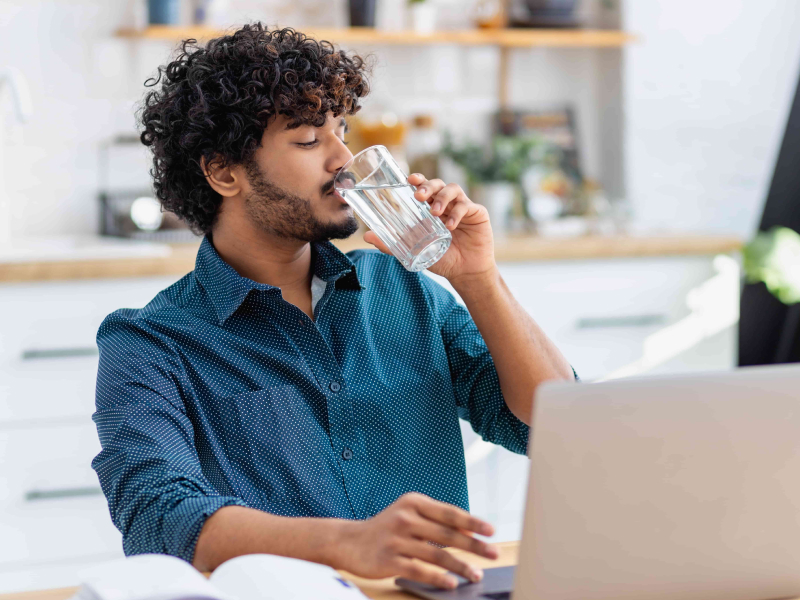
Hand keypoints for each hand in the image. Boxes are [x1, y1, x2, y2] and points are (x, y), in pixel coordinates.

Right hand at [331, 492, 497, 588]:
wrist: (349, 541)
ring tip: (476, 575)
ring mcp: (396, 539)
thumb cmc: (386, 528)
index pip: (449, 513)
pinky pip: (419, 570)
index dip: (472, 522)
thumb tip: (470, 535)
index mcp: (413, 503)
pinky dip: (437, 578)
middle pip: (446, 534)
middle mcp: (405, 518)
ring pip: (436, 555)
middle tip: (493, 553)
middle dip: (473, 545)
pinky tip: (451, 585)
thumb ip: (435, 521)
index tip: (491, 531)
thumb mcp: (408, 514)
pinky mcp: (389, 560)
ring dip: (459, 566)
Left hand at [363, 174, 496, 285]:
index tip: (409, 179)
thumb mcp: (414, 252)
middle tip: (418, 195)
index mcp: (431, 207)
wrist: (465, 272)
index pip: (424, 187)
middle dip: (427, 186)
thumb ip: (392, 245)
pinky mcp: (477, 213)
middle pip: (438, 183)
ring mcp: (462, 206)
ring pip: (453, 189)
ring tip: (434, 212)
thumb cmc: (441, 259)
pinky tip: (450, 225)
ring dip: (442, 197)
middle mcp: (447, 203)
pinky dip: (457, 213)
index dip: (418, 179)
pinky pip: (466, 206)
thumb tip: (367, 236)